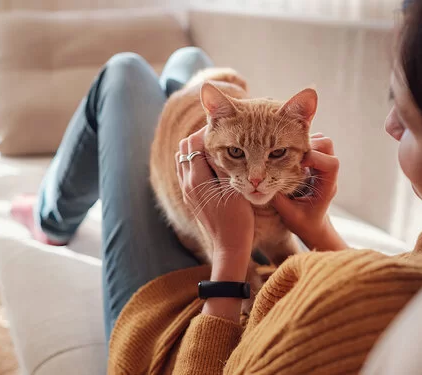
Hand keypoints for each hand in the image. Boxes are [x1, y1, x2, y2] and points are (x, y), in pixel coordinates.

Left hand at [176, 127, 254, 280]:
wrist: (229, 248)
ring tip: (218, 149)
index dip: (207, 131)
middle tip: (222, 136)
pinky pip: (186, 172)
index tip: (225, 128)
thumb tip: (218, 142)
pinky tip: (214, 166)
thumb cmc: (238, 220)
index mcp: (196, 180)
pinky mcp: (190, 199)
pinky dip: (196, 163)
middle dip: (200, 138)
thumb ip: (224, 165)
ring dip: (197, 150)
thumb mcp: (234, 189)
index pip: (193, 142)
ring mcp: (187, 192)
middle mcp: (186, 184)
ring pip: (183, 160)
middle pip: (184, 148)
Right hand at [273, 133, 346, 250]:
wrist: (313, 228)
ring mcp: (322, 168)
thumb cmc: (303, 224)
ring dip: (302, 144)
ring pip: (319, 142)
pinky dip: (298, 147)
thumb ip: (277, 197)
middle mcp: (328, 174)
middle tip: (287, 153)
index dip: (313, 157)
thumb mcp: (288, 214)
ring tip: (284, 153)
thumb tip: (259, 183)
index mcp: (328, 186)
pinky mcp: (315, 165)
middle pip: (326, 145)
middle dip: (307, 145)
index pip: (331, 163)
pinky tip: (284, 156)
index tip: (294, 163)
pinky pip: (311, 146)